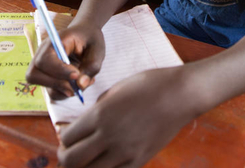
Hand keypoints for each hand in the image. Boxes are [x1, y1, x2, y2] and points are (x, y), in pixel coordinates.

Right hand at [25, 22, 104, 99]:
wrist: (86, 35)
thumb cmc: (90, 39)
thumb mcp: (97, 50)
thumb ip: (91, 67)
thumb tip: (80, 85)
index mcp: (54, 42)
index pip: (45, 59)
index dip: (59, 70)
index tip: (76, 75)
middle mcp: (43, 54)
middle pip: (34, 74)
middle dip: (57, 84)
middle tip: (77, 85)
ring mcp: (42, 66)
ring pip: (43, 86)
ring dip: (64, 89)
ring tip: (83, 81)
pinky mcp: (48, 77)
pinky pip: (51, 92)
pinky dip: (65, 92)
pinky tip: (78, 84)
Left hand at [57, 67, 194, 167]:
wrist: (181, 94)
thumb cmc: (149, 85)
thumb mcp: (115, 91)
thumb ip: (96, 111)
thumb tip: (81, 127)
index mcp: (101, 114)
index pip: (66, 138)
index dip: (63, 139)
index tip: (67, 136)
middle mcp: (109, 136)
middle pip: (71, 161)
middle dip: (65, 158)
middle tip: (70, 152)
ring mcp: (125, 152)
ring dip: (83, 167)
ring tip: (87, 159)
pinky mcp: (140, 161)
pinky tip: (106, 162)